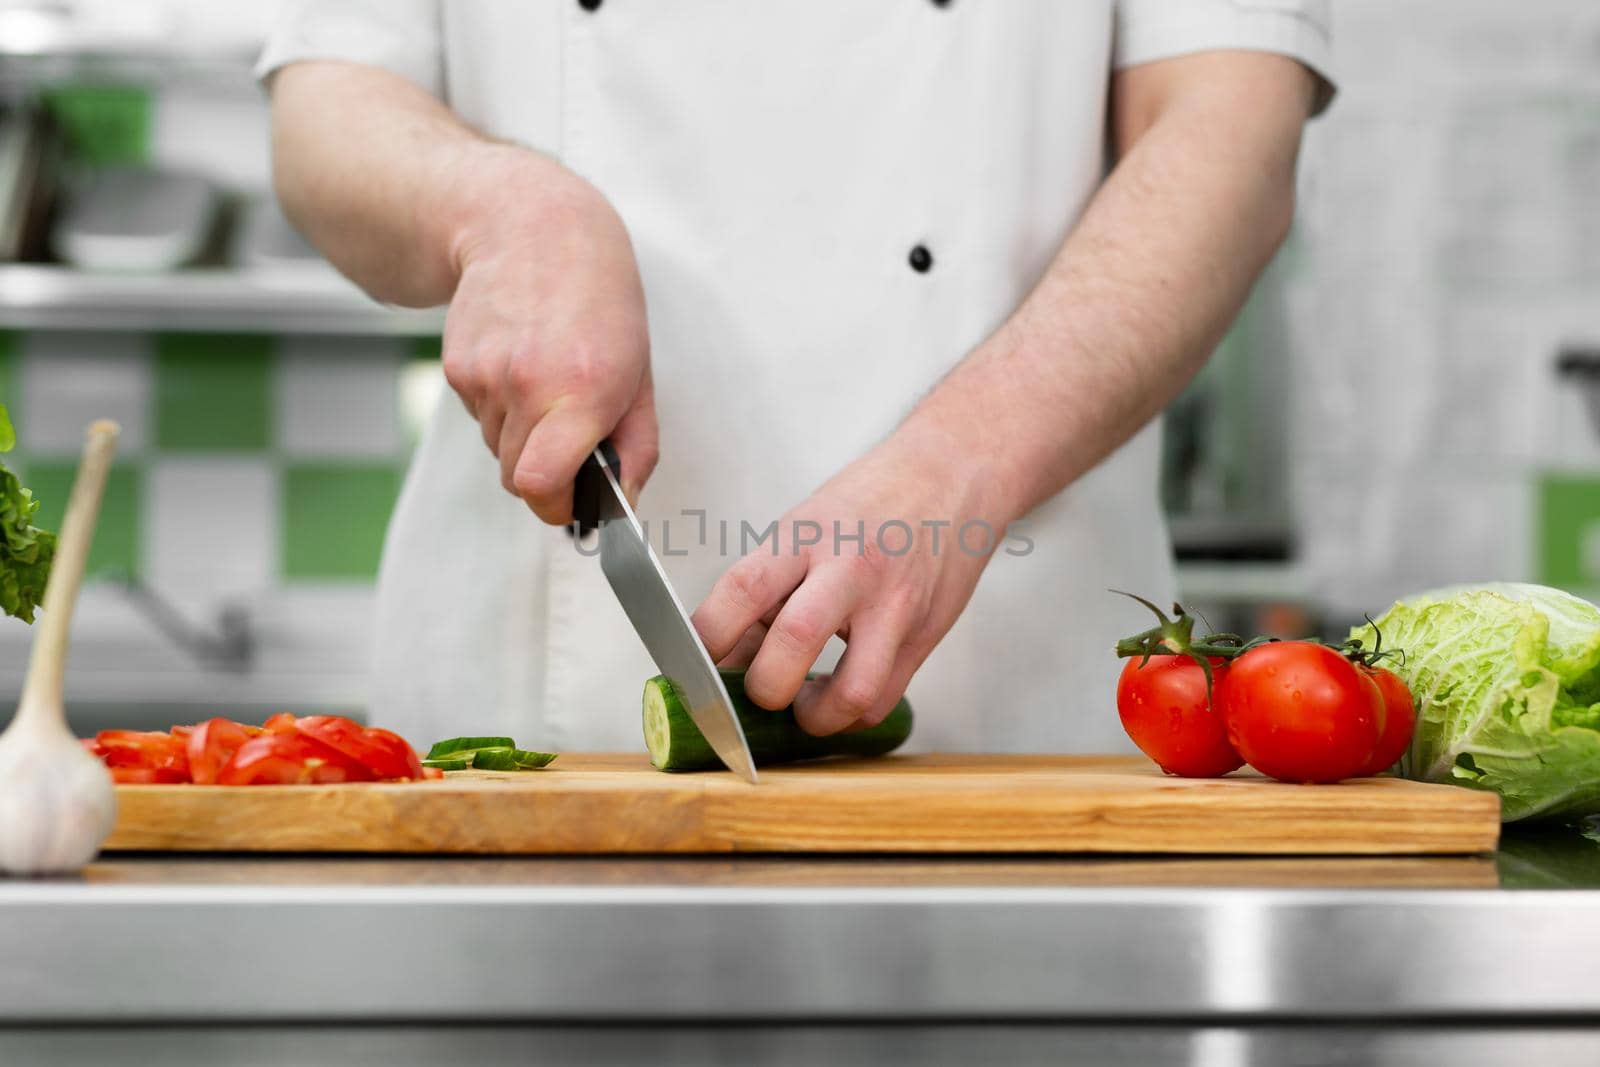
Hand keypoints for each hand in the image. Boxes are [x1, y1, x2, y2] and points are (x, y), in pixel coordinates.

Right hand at [441, 149, 656, 522]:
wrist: (530, 228)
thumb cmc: (598, 301)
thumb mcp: (640, 373)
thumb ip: (637, 447)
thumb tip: (624, 503)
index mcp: (581, 392)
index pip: (540, 486)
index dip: (556, 506)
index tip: (572, 501)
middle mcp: (527, 386)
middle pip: (517, 479)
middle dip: (544, 472)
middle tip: (568, 434)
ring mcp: (484, 377)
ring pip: (498, 449)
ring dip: (521, 435)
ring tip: (546, 382)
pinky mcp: (456, 367)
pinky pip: (480, 417)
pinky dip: (500, 407)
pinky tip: (520, 363)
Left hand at [692, 427, 1014, 734]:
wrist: (955, 473)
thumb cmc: (872, 500)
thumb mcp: (807, 522)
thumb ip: (769, 585)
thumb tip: (729, 653)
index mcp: (806, 536)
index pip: (742, 590)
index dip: (708, 637)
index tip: (694, 663)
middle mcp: (850, 570)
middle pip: (794, 642)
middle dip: (763, 687)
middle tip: (758, 689)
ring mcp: (894, 607)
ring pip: (851, 692)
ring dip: (816, 718)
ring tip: (805, 706)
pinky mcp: (924, 636)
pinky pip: (883, 700)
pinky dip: (852, 714)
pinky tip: (840, 695)